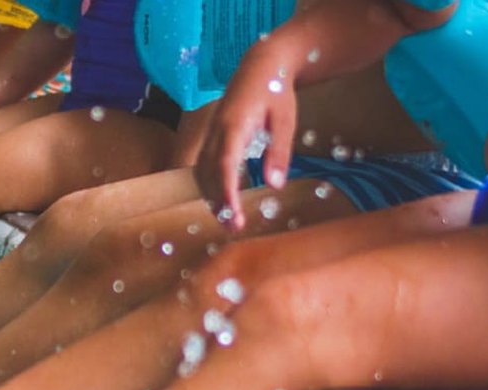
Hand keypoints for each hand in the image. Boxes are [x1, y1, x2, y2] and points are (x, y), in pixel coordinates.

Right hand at [195, 52, 296, 231]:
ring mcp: (211, 132)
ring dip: (211, 196)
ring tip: (227, 218)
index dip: (227, 194)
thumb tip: (274, 186)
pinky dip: (209, 184)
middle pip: (208, 173)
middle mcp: (216, 131)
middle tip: (234, 228)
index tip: (235, 216)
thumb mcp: (285, 120)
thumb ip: (279, 152)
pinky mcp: (212, 135)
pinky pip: (203, 164)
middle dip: (218, 202)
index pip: (224, 167)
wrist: (261, 64)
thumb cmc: (276, 90)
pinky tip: (222, 198)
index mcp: (234, 126)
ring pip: (201, 171)